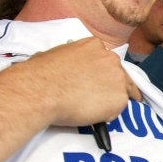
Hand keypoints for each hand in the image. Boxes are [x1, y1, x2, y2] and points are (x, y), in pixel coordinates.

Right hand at [20, 38, 140, 125]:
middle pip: (118, 73)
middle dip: (110, 84)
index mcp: (95, 45)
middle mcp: (110, 59)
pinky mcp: (120, 98)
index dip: (101, 72)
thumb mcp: (56, 55)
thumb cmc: (41, 74)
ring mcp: (117, 78)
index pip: (104, 59)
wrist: (43, 92)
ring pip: (121, 91)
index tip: (98, 80)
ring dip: (111, 99)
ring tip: (98, 108)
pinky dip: (108, 114)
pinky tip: (96, 116)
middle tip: (100, 96)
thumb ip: (71, 60)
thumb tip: (65, 68)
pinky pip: (117, 108)